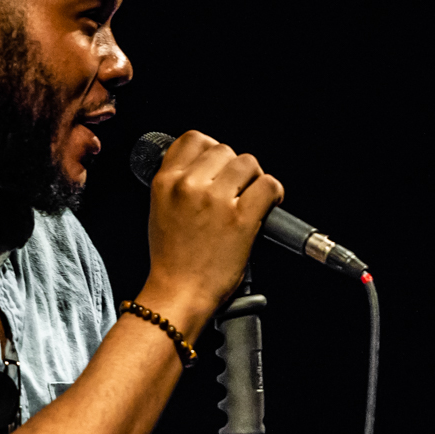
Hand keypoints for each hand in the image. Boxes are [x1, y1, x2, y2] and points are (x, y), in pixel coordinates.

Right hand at [140, 131, 283, 335]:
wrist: (178, 294)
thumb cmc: (171, 260)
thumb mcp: (161, 210)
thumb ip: (179, 184)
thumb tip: (205, 167)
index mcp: (166, 182)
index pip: (194, 139)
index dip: (211, 150)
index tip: (219, 166)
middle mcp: (189, 186)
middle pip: (224, 149)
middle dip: (234, 168)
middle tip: (236, 190)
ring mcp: (216, 201)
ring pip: (248, 163)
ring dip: (254, 179)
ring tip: (250, 199)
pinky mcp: (241, 219)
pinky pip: (268, 186)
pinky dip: (273, 193)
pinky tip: (268, 205)